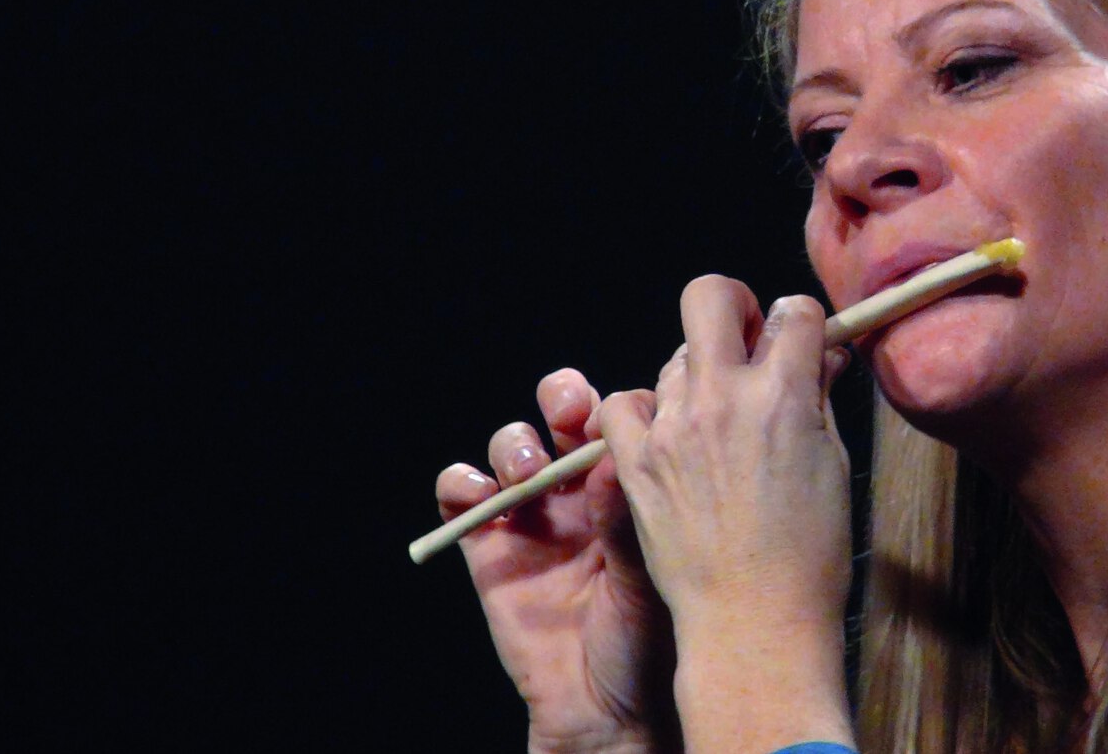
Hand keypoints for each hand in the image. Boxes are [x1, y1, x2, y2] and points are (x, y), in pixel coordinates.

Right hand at [435, 369, 676, 753]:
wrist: (605, 708)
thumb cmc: (645, 641)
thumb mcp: (646, 576)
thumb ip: (626, 520)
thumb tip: (613, 454)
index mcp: (627, 489)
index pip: (619, 422)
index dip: (615, 407)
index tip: (622, 414)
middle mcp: (580, 492)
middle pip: (563, 417)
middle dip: (561, 399)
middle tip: (567, 410)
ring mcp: (533, 516)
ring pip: (513, 447)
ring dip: (513, 443)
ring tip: (525, 470)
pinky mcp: (489, 546)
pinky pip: (462, 496)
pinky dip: (460, 481)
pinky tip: (480, 494)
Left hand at [596, 279, 855, 752]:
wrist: (754, 622)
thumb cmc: (808, 555)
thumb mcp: (831, 465)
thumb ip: (819, 398)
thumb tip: (823, 353)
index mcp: (783, 395)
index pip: (792, 311)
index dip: (801, 322)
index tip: (801, 342)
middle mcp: (722, 398)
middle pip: (711, 297)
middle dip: (733, 306)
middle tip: (745, 339)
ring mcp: (672, 427)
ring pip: (673, 356)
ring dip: (697, 372)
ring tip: (714, 417)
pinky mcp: (634, 462)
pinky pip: (622, 404)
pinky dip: (643, 412)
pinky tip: (666, 437)